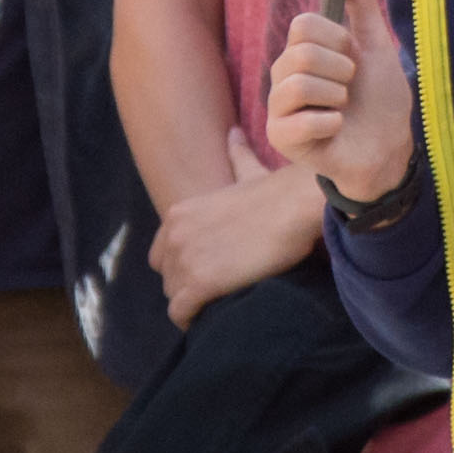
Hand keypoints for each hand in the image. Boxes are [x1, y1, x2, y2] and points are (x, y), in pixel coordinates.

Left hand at [150, 129, 326, 325]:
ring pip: (173, 297)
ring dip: (193, 304)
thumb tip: (234, 133)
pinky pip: (180, 313)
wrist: (292, 208)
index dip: (184, 265)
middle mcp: (173, 236)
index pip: (161, 254)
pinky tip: (213, 317)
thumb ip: (236, 156)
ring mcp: (183, 260)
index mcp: (179, 214)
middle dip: (188, 285)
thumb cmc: (276, 193)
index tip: (209, 271)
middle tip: (219, 290)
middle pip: (167, 277)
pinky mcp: (197, 284)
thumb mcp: (247, 172)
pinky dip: (193, 319)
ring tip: (220, 304)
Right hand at [269, 0, 418, 203]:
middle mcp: (284, 76)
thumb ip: (363, 1)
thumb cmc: (382, 98)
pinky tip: (338, 130)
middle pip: (301, 52)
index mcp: (303, 52)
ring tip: (343, 109)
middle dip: (341, 70)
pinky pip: (301, 120)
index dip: (337, 39)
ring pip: (299, 83)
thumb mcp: (377, 44)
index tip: (353, 57)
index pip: (304, 24)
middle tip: (350, 89)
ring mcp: (278, 107)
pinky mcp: (280, 138)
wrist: (391, 148)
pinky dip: (332, 123)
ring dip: (337, 97)